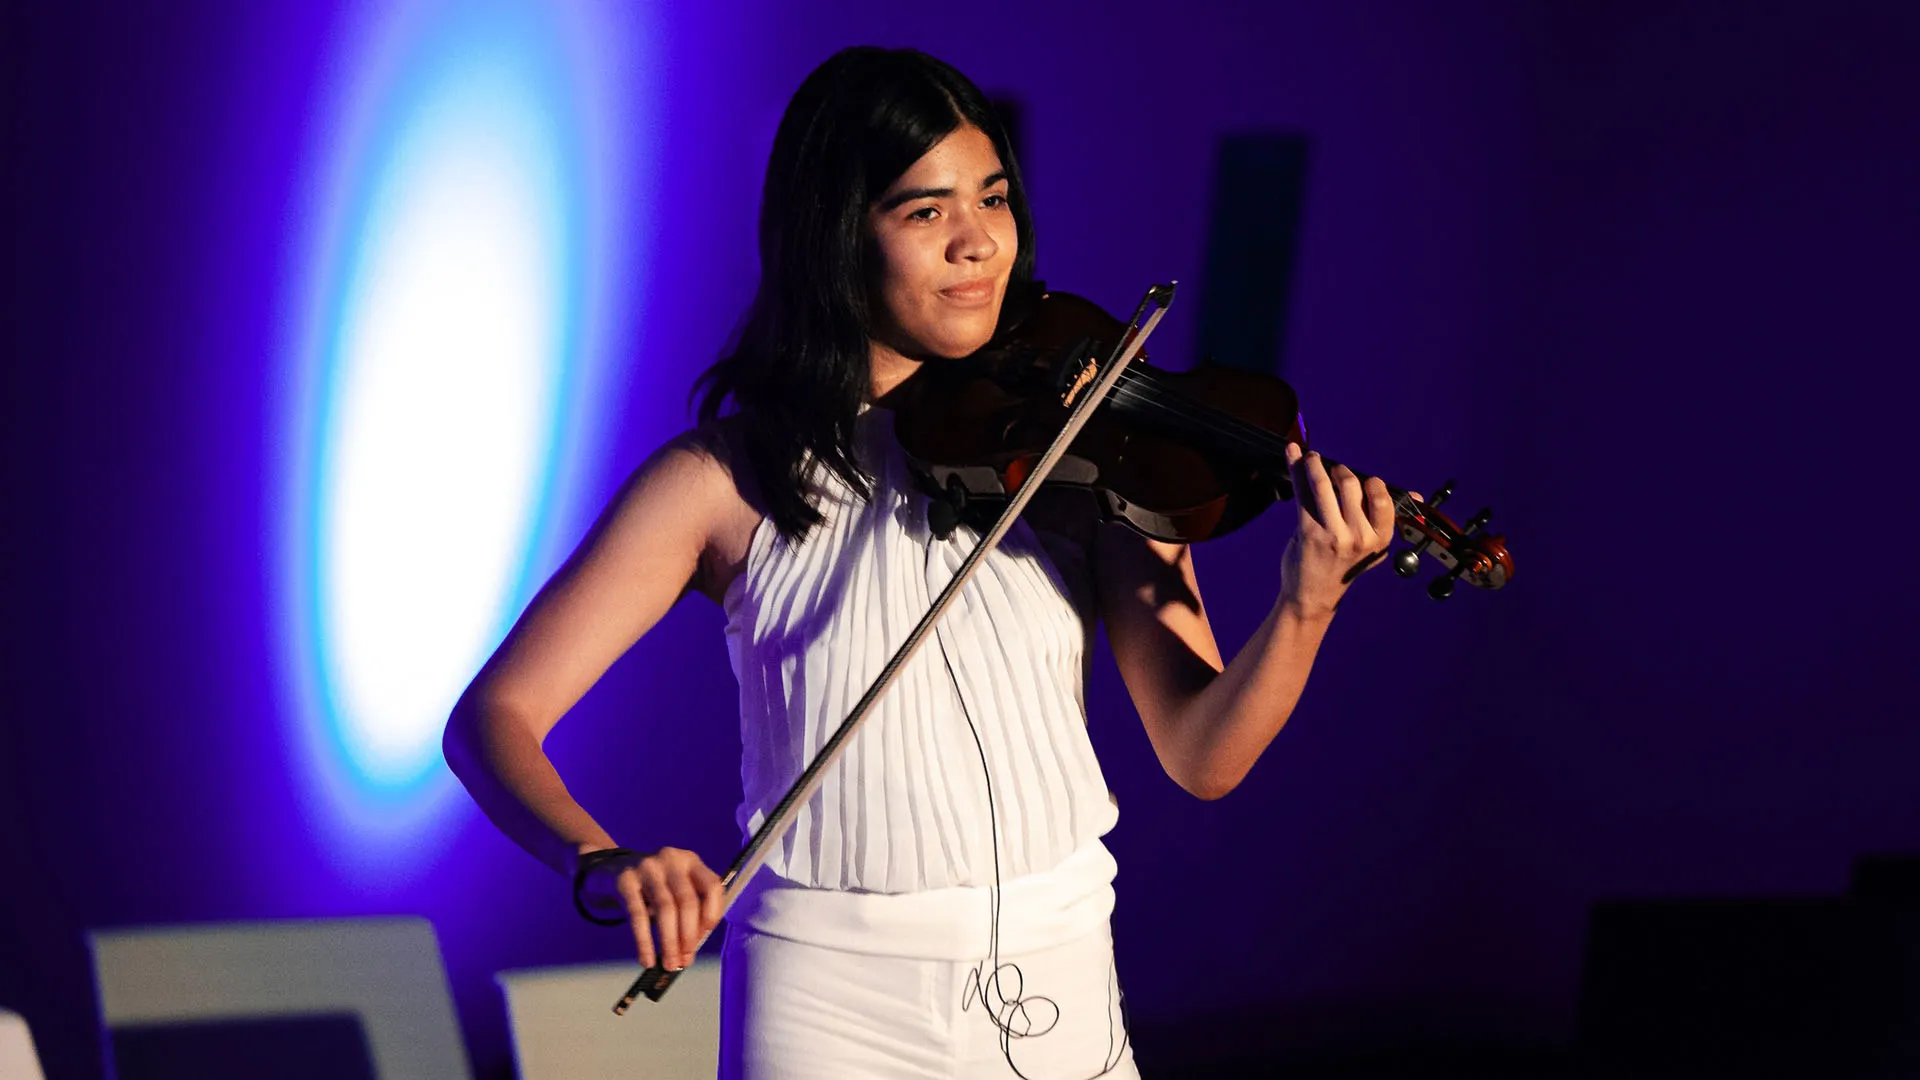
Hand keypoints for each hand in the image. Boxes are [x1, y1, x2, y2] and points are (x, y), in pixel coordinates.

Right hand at [577, 845, 723, 970]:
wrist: (611, 869)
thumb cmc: (651, 885)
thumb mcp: (674, 888)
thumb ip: (687, 911)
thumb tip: (690, 950)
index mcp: (690, 861)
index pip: (712, 886)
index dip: (712, 914)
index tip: (704, 938)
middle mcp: (671, 860)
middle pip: (687, 901)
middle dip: (688, 936)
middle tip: (685, 960)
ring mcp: (647, 867)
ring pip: (665, 909)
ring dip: (669, 942)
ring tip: (669, 964)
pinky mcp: (625, 880)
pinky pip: (638, 916)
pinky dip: (644, 942)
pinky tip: (647, 959)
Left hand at [1280, 444, 1396, 617]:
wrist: (1313, 595)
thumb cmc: (1343, 566)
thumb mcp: (1372, 548)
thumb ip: (1388, 520)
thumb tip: (1415, 496)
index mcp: (1380, 539)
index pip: (1382, 498)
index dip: (1372, 483)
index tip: (1364, 479)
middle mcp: (1359, 537)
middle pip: (1351, 485)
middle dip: (1341, 472)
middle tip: (1334, 470)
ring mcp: (1333, 534)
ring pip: (1324, 485)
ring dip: (1315, 464)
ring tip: (1312, 459)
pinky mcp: (1308, 532)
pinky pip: (1303, 492)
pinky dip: (1296, 468)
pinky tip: (1293, 453)